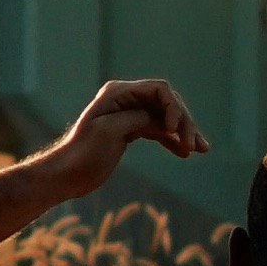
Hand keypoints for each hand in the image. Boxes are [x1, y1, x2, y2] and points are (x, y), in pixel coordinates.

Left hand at [44, 75, 209, 200]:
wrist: (65, 176)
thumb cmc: (81, 154)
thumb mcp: (109, 132)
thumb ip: (137, 118)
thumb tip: (162, 118)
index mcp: (117, 93)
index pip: (159, 89)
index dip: (174, 108)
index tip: (175, 131)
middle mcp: (126, 99)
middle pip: (166, 103)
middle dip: (184, 122)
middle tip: (195, 146)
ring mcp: (129, 115)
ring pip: (165, 118)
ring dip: (184, 132)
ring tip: (201, 149)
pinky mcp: (130, 131)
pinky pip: (158, 131)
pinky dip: (172, 140)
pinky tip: (185, 153)